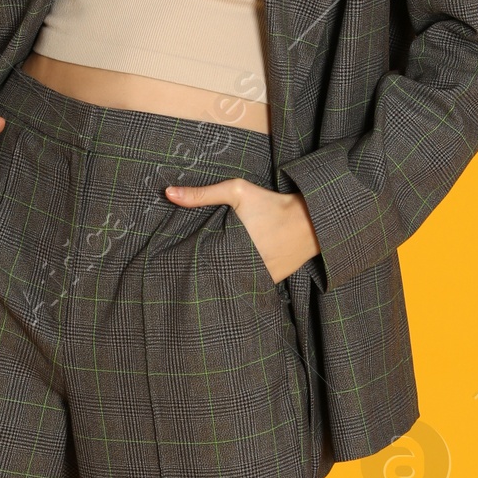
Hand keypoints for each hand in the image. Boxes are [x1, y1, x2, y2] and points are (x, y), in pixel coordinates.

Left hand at [165, 177, 319, 282]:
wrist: (310, 220)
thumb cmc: (271, 203)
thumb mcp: (236, 192)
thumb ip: (201, 194)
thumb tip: (167, 192)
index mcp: (230, 247)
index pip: (200, 262)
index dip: (189, 262)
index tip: (179, 261)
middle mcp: (244, 267)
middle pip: (215, 274)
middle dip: (205, 271)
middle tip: (189, 269)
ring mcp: (259, 277)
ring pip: (232, 282)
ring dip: (223, 278)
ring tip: (209, 275)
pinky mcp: (271, 282)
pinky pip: (250, 285)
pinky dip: (242, 281)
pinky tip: (233, 275)